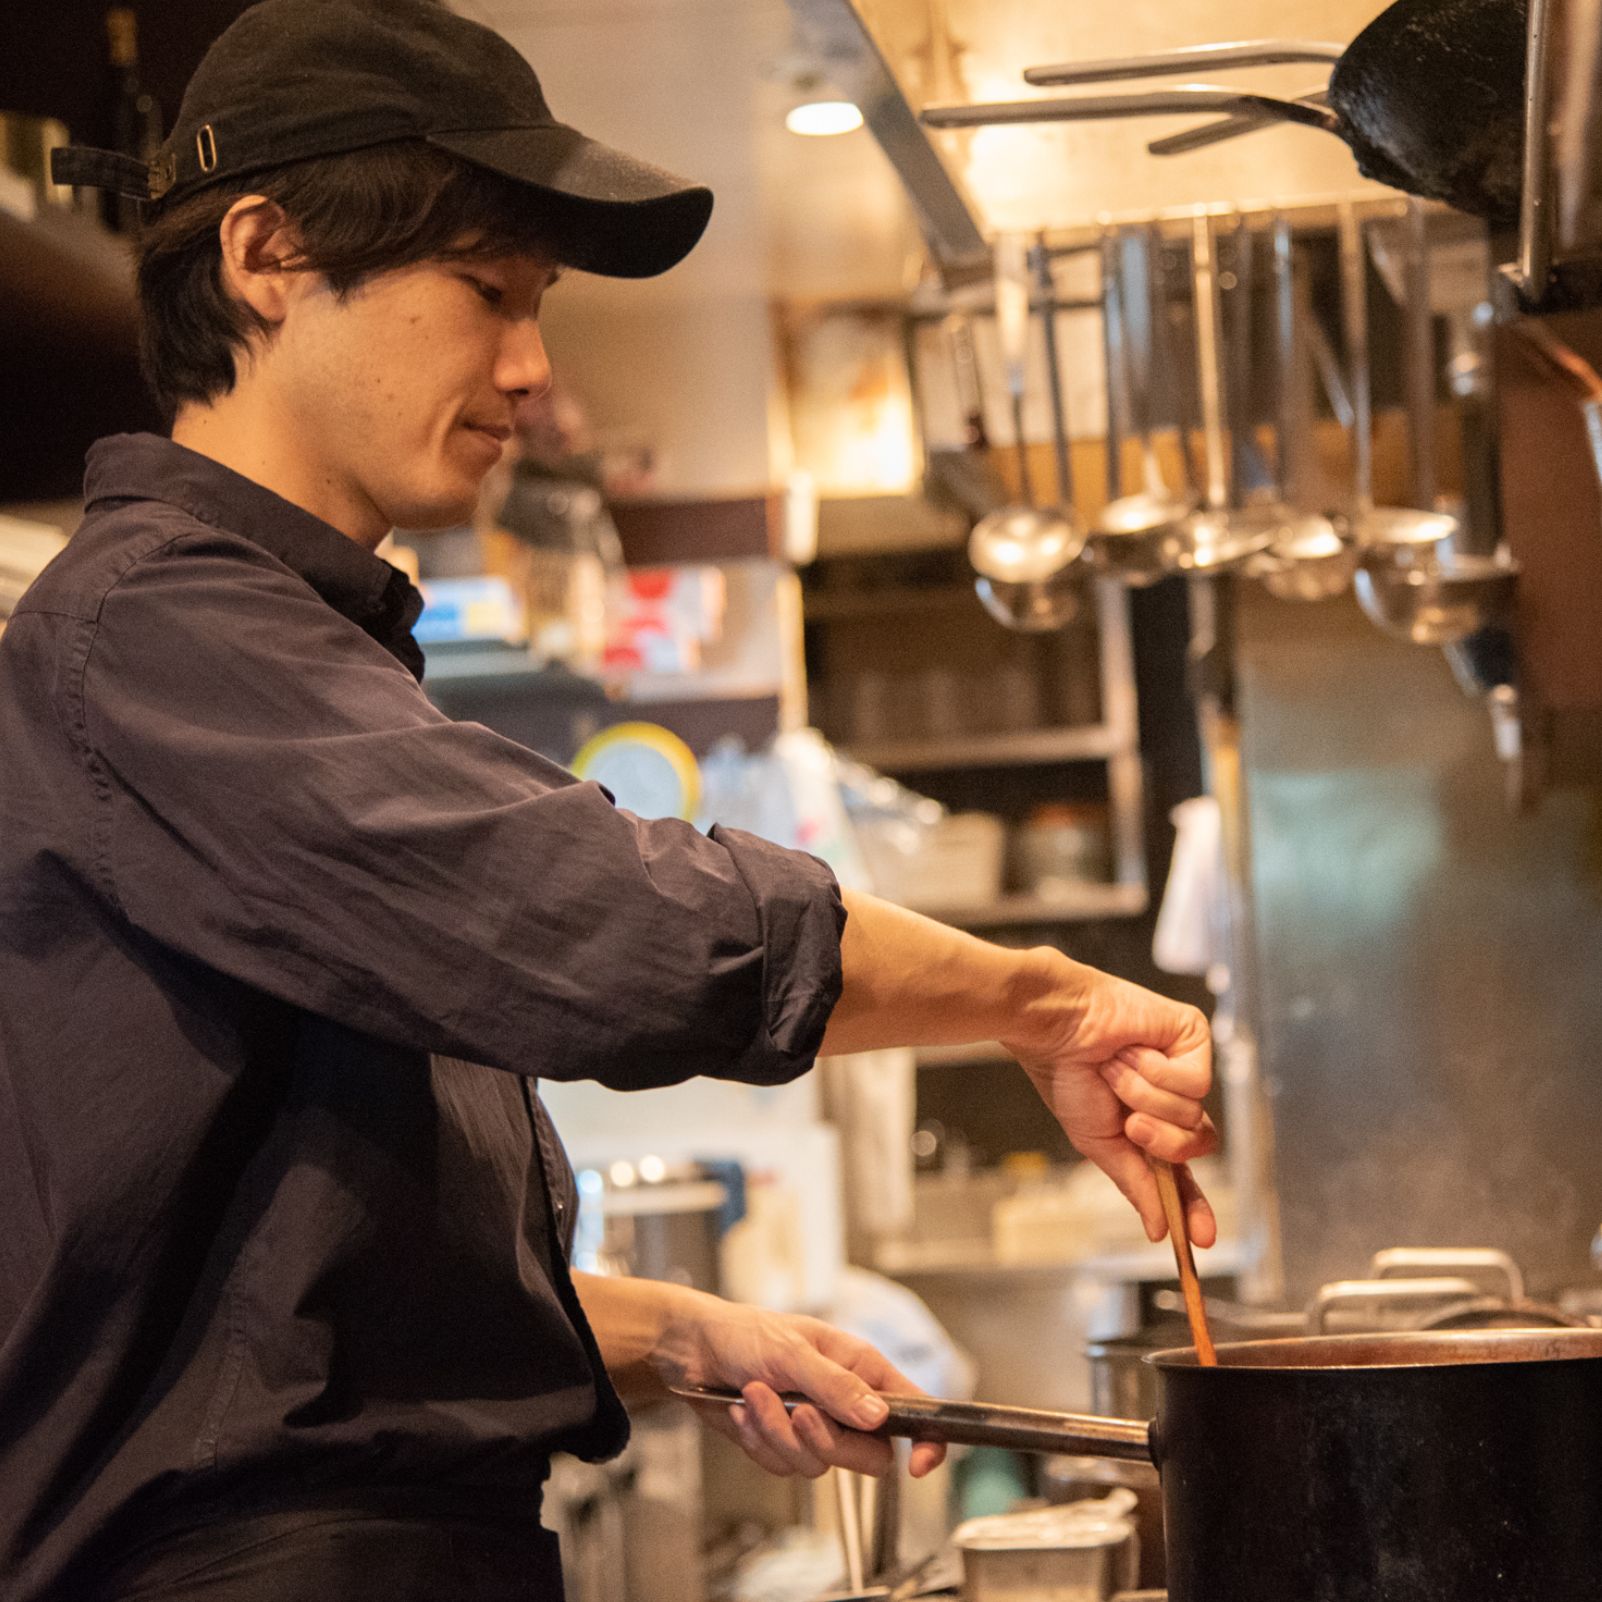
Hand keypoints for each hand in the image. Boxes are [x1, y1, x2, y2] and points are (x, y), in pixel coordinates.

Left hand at [656, 1292, 945, 1480]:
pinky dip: (758, 1440)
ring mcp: (815, 1426)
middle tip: (798, 1413)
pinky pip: (783, 1465)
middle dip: (826, 1440)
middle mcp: (844, 1402)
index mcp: (861, 1369)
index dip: (926, 1440)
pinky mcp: (783, 1444)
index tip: (920, 1464)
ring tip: (755, 1395)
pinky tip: (743, 1410)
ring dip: (779, 1434)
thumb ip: (835, 1385)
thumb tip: (879, 1416)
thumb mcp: (792, 1352)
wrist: (695, 1350)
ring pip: (818, 1464)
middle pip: (867, 1455)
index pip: (912, 1409)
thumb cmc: (746, 1332)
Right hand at [1004, 951, 1217, 1245]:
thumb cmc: (1067, 1075)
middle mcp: (1172, 1099)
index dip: (1194, 1206)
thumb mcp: (1099, 1142)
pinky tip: (1134, 1052)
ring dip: (1145, 1097)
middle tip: (1130, 1122)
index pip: (1181, 1173)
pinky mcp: (1193, 1038)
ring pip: (1192, 1113)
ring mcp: (1185, 1067)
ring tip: (1118, 1069)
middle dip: (1161, 1141)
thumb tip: (1160, 1229)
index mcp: (1149, 1125)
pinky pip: (1195, 1081)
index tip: (1202, 1240)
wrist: (1058, 1028)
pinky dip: (1157, 1072)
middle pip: (1197, 1145)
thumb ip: (1134, 1183)